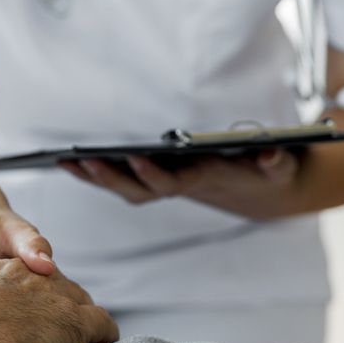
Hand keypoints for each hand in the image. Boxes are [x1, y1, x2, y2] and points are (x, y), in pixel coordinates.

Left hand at [61, 148, 300, 218]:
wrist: (261, 189)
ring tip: (63, 160)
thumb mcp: (280, 166)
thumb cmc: (267, 171)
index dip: (152, 173)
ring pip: (122, 188)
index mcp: (202, 181)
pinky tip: (69, 160)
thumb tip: (269, 153)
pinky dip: (94, 173)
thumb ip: (276, 160)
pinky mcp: (154, 181)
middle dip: (108, 177)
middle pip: (136, 190)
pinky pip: (119, 179)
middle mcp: (177, 187)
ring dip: (93, 177)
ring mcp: (163, 186)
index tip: (134, 156)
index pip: (172, 183)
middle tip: (80, 160)